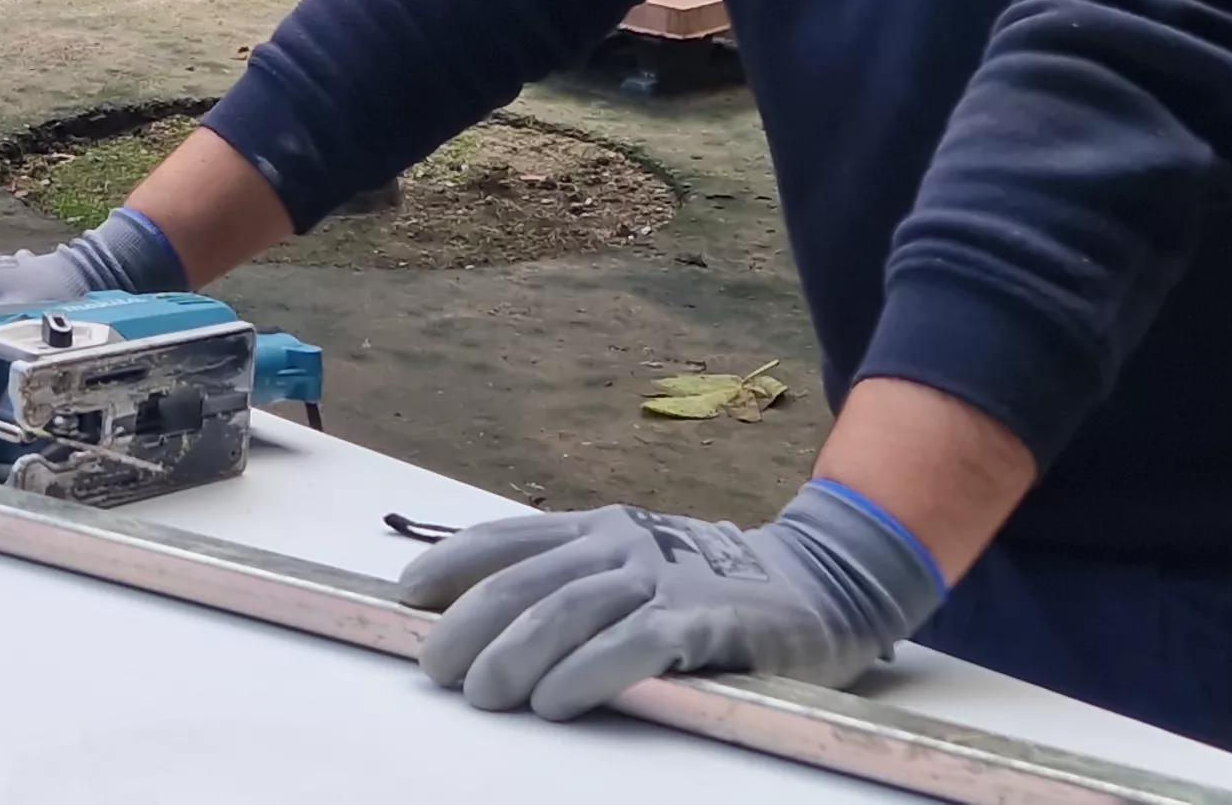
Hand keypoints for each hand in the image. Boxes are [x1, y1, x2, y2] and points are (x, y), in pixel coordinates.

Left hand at [397, 484, 943, 718]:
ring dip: (516, 654)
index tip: (406, 594)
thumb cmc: (712, 586)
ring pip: (569, 609)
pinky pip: (634, 644)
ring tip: (482, 695)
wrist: (824, 583)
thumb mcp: (636, 568)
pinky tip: (555, 702)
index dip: (452, 562)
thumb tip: (487, 621)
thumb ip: (573, 584)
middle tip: (435, 669)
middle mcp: (622, 544)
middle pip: (526, 580)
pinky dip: (588, 672)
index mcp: (598, 529)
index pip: (509, 538)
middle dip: (470, 624)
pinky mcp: (704, 621)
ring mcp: (663, 578)